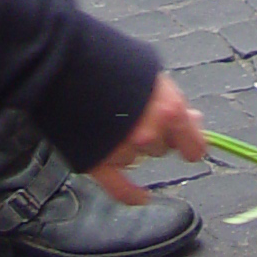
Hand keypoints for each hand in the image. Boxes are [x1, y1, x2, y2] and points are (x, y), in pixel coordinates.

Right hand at [82, 72, 204, 204]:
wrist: (62, 62)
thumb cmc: (107, 60)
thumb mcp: (151, 74)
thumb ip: (172, 101)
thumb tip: (192, 120)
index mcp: (167, 110)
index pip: (194, 145)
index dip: (190, 143)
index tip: (190, 147)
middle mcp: (147, 134)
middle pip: (160, 148)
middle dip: (152, 135)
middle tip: (134, 113)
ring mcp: (121, 150)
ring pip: (135, 159)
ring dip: (128, 147)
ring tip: (109, 120)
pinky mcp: (96, 162)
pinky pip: (119, 188)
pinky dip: (130, 194)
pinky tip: (141, 196)